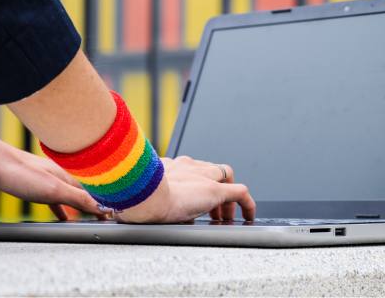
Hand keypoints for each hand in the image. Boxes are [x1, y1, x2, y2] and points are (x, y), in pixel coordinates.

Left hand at [0, 149, 108, 220]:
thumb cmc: (20, 174)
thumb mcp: (54, 190)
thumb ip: (78, 199)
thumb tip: (102, 207)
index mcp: (68, 177)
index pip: (93, 193)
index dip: (104, 203)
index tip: (115, 213)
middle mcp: (60, 177)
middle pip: (83, 192)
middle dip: (95, 203)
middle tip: (106, 216)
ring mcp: (47, 180)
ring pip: (69, 195)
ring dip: (79, 206)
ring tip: (88, 218)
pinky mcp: (34, 185)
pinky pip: (54, 199)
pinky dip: (61, 207)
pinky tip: (60, 214)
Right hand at [114, 156, 255, 223]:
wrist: (142, 195)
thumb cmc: (135, 198)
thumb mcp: (140, 194)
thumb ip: (147, 196)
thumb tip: (144, 212)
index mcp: (169, 166)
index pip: (191, 169)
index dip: (197, 183)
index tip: (194, 199)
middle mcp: (187, 166)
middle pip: (210, 172)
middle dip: (212, 191)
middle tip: (212, 212)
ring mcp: (202, 176)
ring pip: (225, 179)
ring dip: (226, 200)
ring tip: (224, 218)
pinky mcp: (214, 189)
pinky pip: (240, 193)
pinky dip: (247, 204)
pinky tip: (248, 216)